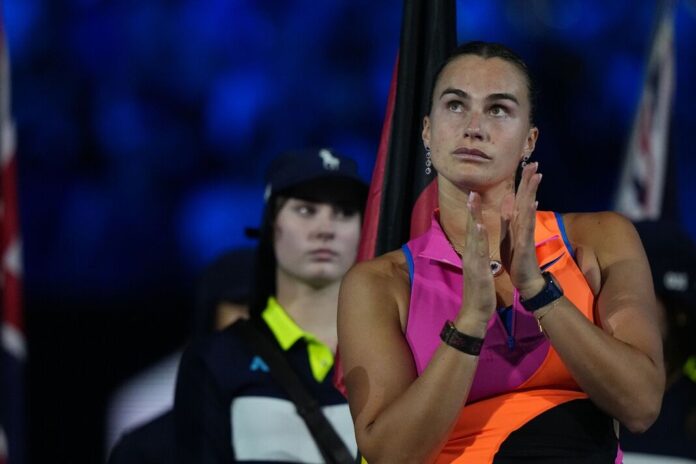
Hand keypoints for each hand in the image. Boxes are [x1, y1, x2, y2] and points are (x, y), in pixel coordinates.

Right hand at [456, 191, 495, 324]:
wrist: (474, 312)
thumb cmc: (479, 291)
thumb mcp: (479, 269)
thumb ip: (479, 256)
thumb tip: (479, 247)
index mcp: (473, 254)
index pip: (474, 229)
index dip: (474, 212)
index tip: (474, 195)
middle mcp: (470, 254)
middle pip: (471, 227)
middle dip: (471, 209)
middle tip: (472, 190)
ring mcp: (472, 261)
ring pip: (473, 235)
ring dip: (474, 217)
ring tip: (473, 200)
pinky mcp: (478, 269)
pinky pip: (478, 251)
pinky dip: (479, 237)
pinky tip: (480, 226)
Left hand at [500, 162, 544, 297]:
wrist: (525, 279)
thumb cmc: (516, 258)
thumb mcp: (509, 234)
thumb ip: (508, 217)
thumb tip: (510, 199)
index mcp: (517, 222)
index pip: (520, 198)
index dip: (523, 183)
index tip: (527, 165)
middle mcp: (524, 225)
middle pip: (526, 199)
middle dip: (530, 182)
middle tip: (535, 163)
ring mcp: (526, 233)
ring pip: (528, 209)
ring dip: (532, 193)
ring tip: (536, 177)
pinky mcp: (526, 244)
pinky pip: (527, 227)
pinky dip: (529, 215)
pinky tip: (532, 203)